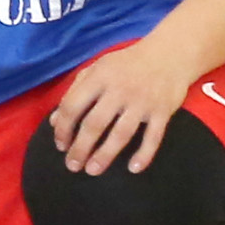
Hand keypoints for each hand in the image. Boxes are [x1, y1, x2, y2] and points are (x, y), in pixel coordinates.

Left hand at [44, 36, 193, 176]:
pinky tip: (133, 168)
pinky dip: (144, 154)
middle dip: (80, 148)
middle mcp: (119, 90)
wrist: (168, 54)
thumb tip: (56, 121)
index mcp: (99, 78)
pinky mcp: (163, 111)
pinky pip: (153, 137)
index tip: (60, 145)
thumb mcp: (97, 69)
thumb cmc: (127, 64)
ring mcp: (142, 102)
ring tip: (93, 170)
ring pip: (121, 133)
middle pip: (95, 123)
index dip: (63, 128)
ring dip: (105, 154)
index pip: (73, 106)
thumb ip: (75, 92)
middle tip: (72, 166)